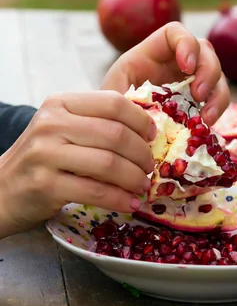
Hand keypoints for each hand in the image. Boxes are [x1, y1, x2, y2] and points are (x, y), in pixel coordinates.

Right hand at [0, 91, 155, 238]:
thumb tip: (147, 128)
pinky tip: (129, 203)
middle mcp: (51, 123)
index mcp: (60, 103)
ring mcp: (46, 153)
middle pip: (115, 134)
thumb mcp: (63, 128)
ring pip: (109, 163)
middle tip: (150, 167)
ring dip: (134, 178)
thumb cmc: (41, 158)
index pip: (113, 103)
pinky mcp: (46, 184)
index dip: (140, 120)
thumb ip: (97, 122)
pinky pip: (96, 190)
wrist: (1, 190)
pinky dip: (119, 199)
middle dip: (141, 153)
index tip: (152, 136)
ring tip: (142, 186)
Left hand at [101, 22, 229, 125]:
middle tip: (198, 95)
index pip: (175, 32)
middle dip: (207, 71)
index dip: (186, 43)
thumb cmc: (108, 108)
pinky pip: (217, 99)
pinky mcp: (198, 102)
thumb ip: (127, 96)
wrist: (113, 129)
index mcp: (152, 53)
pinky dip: (217, 110)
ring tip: (206, 118)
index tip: (186, 67)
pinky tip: (207, 124)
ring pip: (217, 75)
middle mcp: (175, 62)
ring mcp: (190, 81)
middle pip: (204, 51)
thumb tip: (150, 111)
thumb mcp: (112, 96)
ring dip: (217, 94)